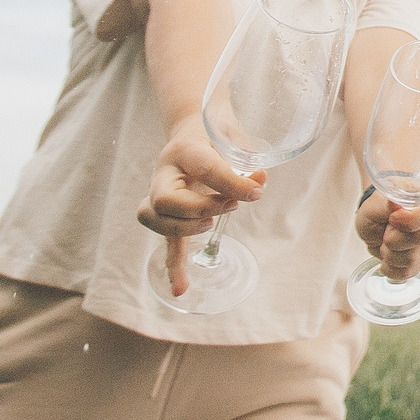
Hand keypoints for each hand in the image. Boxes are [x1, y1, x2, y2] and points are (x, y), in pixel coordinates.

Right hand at [137, 128, 264, 298]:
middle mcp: (164, 173)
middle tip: (231, 205)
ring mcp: (159, 194)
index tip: (257, 191)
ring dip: (186, 228)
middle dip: (201, 208)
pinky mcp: (166, 215)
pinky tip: (181, 288)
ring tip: (210, 226)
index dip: (231, 182)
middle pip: (167, 199)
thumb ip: (248, 161)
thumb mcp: (233, 138)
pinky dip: (174, 265)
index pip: (204, 167)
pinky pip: (165, 241)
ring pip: (158, 218)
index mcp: (184, 149)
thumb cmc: (215, 135)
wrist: (192, 131)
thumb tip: (261, 180)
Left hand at [356, 193, 419, 278]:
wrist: (373, 220)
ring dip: (389, 253)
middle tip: (386, 229)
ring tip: (386, 241)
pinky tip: (388, 253)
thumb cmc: (377, 208)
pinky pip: (405, 273)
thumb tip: (395, 203)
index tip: (392, 218)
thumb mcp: (376, 203)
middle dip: (393, 237)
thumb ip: (386, 203)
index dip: (406, 221)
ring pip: (411, 259)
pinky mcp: (418, 263)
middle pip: (418, 239)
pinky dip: (390, 266)